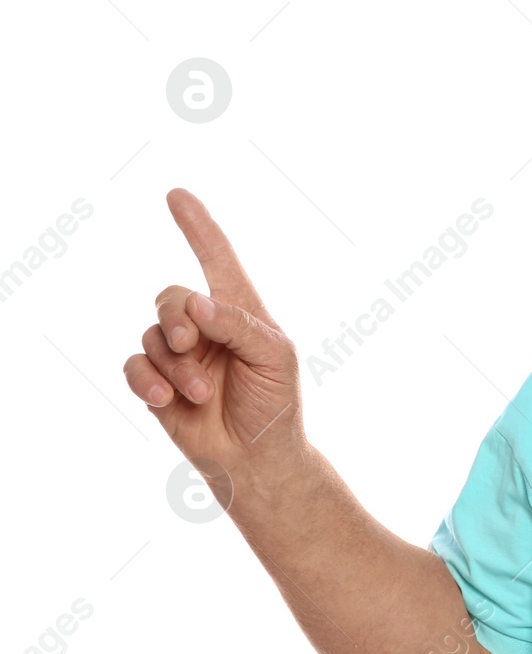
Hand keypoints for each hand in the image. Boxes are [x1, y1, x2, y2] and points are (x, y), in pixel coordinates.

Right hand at [123, 189, 305, 487]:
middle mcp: (206, 327)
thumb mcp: (275, 357)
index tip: (176, 195)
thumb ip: (238, 324)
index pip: (217, 260)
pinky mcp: (157, 383)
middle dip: (177, 317)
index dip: (198, 228)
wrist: (257, 458)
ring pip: (152, 335)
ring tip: (201, 392)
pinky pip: (135, 366)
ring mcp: (179, 355)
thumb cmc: (275, 404)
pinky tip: (166, 399)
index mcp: (240, 311)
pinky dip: (147, 380)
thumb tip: (196, 303)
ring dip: (175, 363)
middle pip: (171, 297)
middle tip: (192, 343)